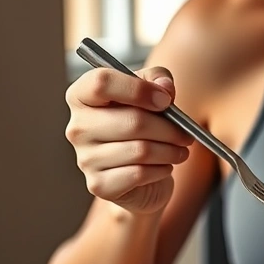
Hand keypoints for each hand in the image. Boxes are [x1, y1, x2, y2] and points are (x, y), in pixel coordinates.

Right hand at [64, 67, 194, 214]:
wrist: (139, 176)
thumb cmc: (143, 127)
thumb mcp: (151, 93)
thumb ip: (158, 79)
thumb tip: (164, 87)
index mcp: (82, 96)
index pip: (101, 82)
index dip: (139, 89)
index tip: (165, 100)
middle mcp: (77, 127)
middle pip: (132, 120)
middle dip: (169, 128)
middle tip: (185, 134)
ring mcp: (85, 158)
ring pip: (141, 150)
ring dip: (170, 150)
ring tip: (180, 150)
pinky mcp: (98, 184)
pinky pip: (139, 174)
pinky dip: (161, 169)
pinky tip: (164, 166)